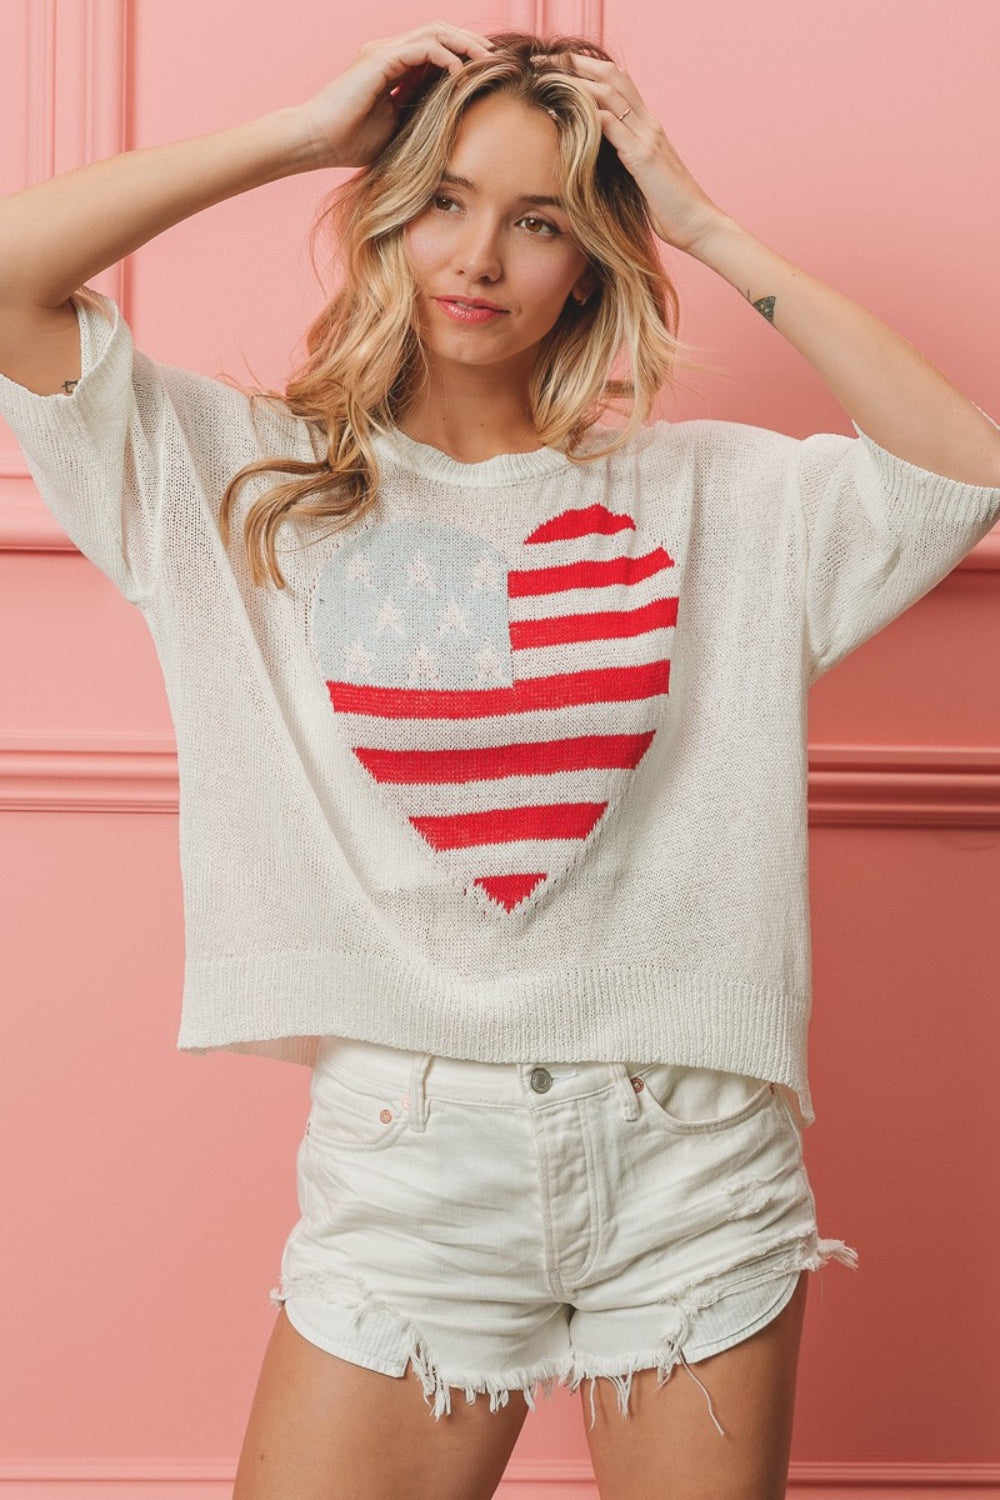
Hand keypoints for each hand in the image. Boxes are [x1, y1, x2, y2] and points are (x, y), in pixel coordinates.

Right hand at [295, 21, 495, 169]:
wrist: (318, 142)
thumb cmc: (351, 142)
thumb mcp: (399, 128)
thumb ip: (421, 114)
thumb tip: (453, 120)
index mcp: (393, 66)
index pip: (435, 47)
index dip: (463, 54)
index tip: (485, 72)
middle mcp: (389, 52)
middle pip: (439, 32)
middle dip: (470, 43)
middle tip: (494, 60)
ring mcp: (383, 52)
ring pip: (434, 33)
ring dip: (464, 44)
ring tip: (484, 62)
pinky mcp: (379, 59)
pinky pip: (422, 48)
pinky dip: (445, 56)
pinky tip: (459, 74)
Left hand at [540, 53, 725, 254]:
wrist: (697, 224)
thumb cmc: (669, 209)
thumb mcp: (641, 177)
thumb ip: (623, 160)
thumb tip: (595, 160)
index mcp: (647, 126)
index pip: (618, 82)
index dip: (588, 69)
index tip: (557, 66)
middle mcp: (648, 123)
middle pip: (611, 75)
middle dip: (576, 63)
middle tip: (543, 60)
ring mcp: (647, 137)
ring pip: (609, 93)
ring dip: (575, 81)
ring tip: (545, 75)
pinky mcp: (642, 157)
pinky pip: (612, 125)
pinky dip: (587, 113)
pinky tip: (562, 110)